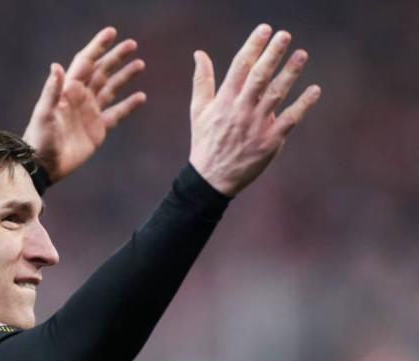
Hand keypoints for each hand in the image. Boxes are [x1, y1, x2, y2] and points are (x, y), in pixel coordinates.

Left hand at [23, 27, 146, 182]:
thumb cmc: (39, 138)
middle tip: (132, 44)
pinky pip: (116, 114)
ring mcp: (90, 113)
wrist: (44, 165)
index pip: (86, 62)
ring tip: (140, 64)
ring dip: (124, 77)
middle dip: (115, 57)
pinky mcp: (97, 130)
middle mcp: (80, 98)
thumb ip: (51, 91)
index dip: (98, 46)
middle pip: (101, 71)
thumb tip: (56, 66)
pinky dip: (128, 105)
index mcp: (68, 90)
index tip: (112, 33)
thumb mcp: (44, 114)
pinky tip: (141, 97)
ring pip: (110, 89)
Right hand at [189, 24, 321, 195]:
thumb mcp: (198, 109)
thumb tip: (199, 53)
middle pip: (259, 77)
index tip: (264, 29)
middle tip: (285, 35)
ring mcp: (257, 125)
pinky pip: (290, 119)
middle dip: (272, 54)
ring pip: (276, 94)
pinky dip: (303, 105)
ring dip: (290, 74)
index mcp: (224, 101)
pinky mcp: (270, 141)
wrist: (212, 177)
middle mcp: (241, 110)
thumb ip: (202, 80)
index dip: (253, 47)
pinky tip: (315, 90)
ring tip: (302, 55)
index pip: (239, 67)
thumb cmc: (205, 140)